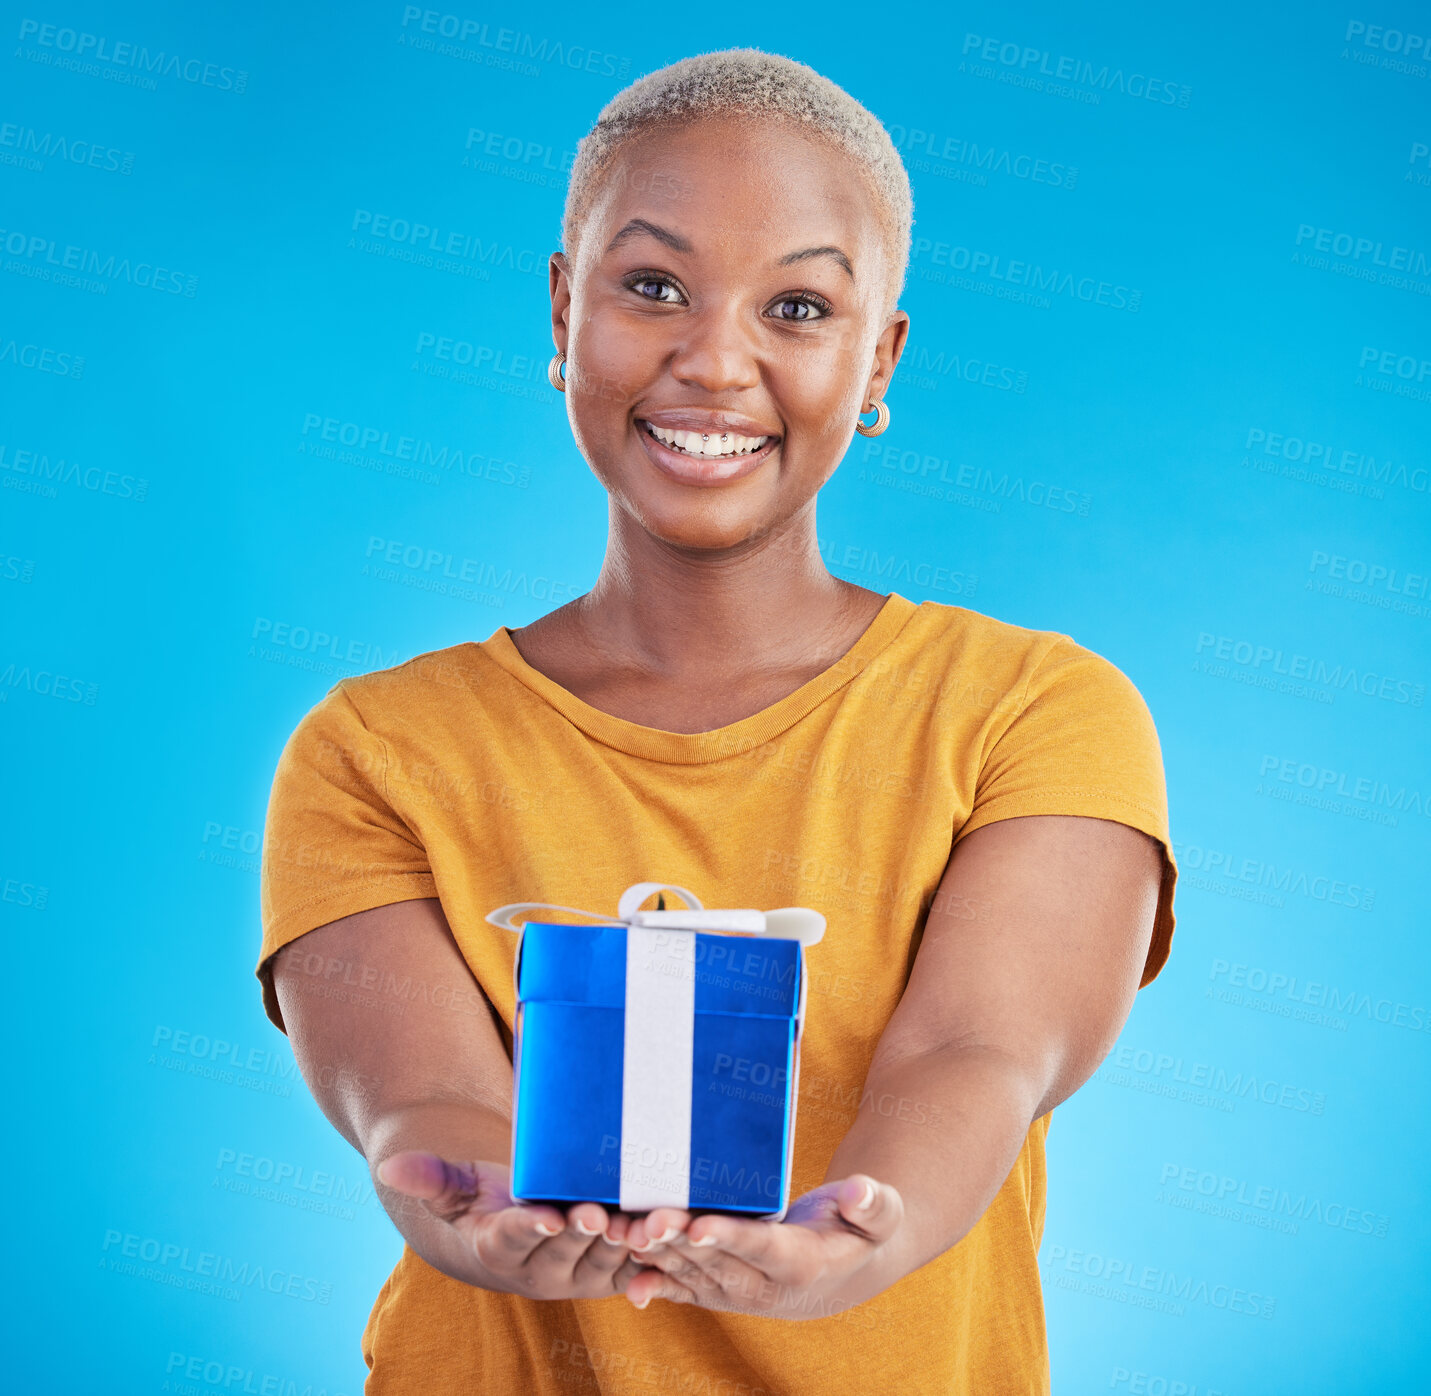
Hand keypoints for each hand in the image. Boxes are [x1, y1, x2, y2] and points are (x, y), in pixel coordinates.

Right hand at [377, 1150, 647, 1299]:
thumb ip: (430, 1177)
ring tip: (645, 1225)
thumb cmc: (482, 1199)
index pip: (515, 1237)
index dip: (531, 1227)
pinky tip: (669, 1256)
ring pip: (607, 1261)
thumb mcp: (455, 1186)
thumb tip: (389, 1166)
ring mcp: (581, 1274)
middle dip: (585, 1234)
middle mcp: (543, 1270)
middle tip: (600, 1213)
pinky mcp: (613, 1271)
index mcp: (502, 1247)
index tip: (545, 1214)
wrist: (515, 1228)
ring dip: (628, 1247)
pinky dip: (653, 1266)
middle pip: (567, 1251)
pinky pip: (636, 1271)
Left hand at [621, 1174, 903, 1318]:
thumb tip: (859, 1192)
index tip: (700, 1226)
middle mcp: (765, 1288)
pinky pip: (684, 1290)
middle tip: (647, 1221)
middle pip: (716, 1262)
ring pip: (693, 1274)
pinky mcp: (721, 1289)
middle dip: (679, 1242)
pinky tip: (629, 1280)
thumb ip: (873, 1204)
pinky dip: (657, 1284)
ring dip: (657, 1256)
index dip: (730, 1237)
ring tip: (625, 1232)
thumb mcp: (882, 1213)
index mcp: (803, 1265)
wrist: (847, 1268)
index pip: (761, 1249)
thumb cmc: (863, 1228)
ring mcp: (739, 1292)